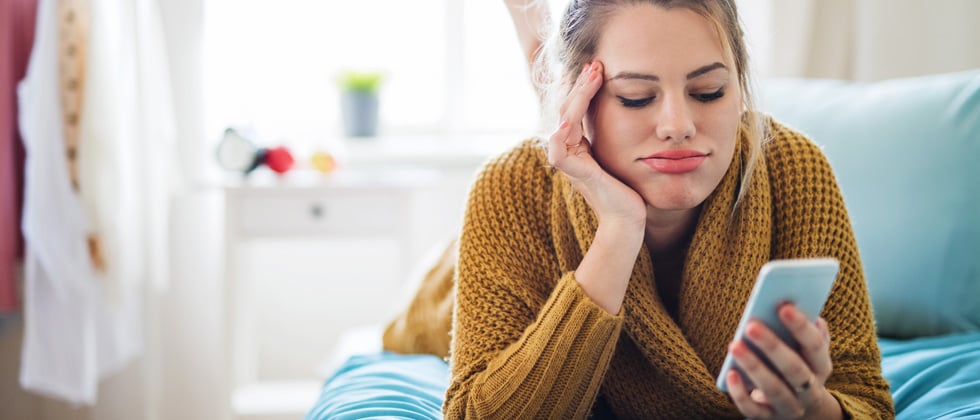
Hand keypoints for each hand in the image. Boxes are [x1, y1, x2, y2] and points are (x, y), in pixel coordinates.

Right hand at [548, 62, 645, 227]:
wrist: (627, 219)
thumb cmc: (628, 189)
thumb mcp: (621, 153)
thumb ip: (613, 135)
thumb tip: (629, 107)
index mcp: (577, 145)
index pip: (576, 107)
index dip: (585, 87)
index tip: (600, 67)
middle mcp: (568, 150)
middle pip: (568, 107)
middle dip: (581, 84)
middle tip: (596, 63)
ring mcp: (568, 160)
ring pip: (564, 118)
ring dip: (578, 95)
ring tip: (593, 75)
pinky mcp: (572, 170)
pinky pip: (560, 143)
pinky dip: (566, 125)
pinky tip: (577, 112)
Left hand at [724, 304, 841, 419]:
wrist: (804, 412)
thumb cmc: (800, 366)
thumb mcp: (807, 352)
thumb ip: (804, 330)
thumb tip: (794, 303)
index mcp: (821, 367)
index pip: (815, 346)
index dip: (801, 327)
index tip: (783, 306)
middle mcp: (809, 390)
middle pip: (794, 369)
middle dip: (772, 346)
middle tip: (751, 325)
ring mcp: (790, 407)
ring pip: (773, 389)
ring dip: (754, 366)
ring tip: (734, 345)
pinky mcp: (768, 418)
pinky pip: (753, 410)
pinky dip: (740, 393)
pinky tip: (730, 373)